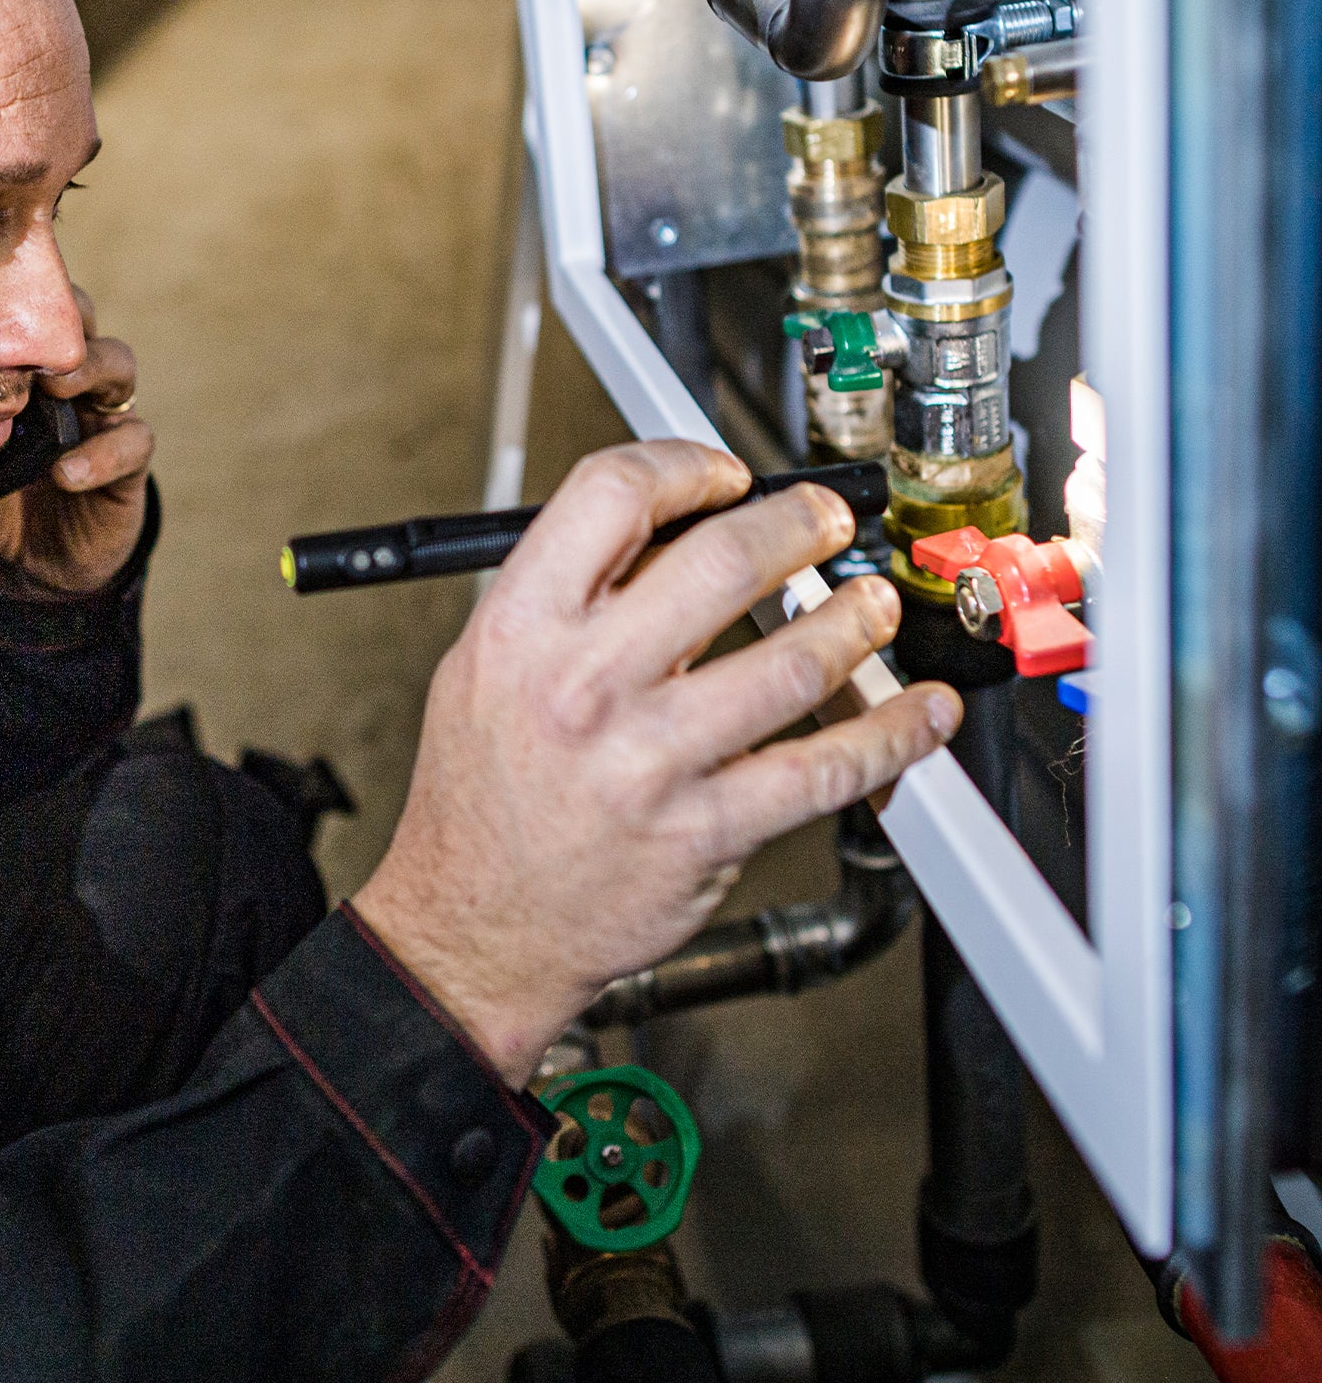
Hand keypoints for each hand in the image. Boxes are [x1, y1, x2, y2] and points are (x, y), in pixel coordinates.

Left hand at [0, 286, 152, 594]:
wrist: (17, 569)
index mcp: (25, 368)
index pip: (28, 310)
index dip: (15, 295)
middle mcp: (69, 381)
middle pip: (80, 320)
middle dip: (59, 318)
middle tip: (23, 337)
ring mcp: (102, 417)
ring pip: (119, 365)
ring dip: (90, 368)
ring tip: (55, 387)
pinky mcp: (127, 462)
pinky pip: (133, 441)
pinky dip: (102, 454)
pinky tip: (66, 474)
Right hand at [351, 440, 958, 1086]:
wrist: (473, 925)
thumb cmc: (481, 796)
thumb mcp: (487, 666)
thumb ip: (570, 596)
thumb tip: (675, 533)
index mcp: (521, 627)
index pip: (612, 494)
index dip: (686, 464)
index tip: (725, 475)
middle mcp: (583, 684)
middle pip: (722, 560)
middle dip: (799, 525)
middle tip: (827, 523)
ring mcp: (648, 760)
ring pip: (792, 661)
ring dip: (856, 619)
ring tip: (871, 605)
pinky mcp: (703, 831)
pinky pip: (822, 769)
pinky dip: (890, 733)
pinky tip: (916, 712)